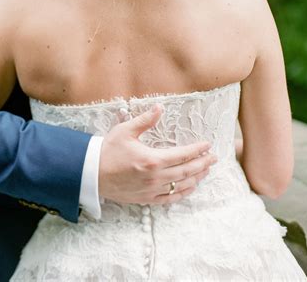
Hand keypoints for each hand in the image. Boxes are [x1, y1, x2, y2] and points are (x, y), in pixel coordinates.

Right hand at [98, 104, 216, 204]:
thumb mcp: (126, 131)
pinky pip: (170, 198)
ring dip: (196, 177)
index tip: (207, 145)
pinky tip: (190, 187)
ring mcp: (151, 190)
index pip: (182, 155)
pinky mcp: (146, 198)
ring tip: (206, 171)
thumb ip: (145, 120)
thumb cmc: (108, 150)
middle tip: (214, 158)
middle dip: (203, 164)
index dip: (197, 150)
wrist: (92, 173)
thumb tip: (160, 108)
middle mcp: (155, 177)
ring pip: (181, 185)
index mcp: (152, 159)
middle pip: (186, 171)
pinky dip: (183, 192)